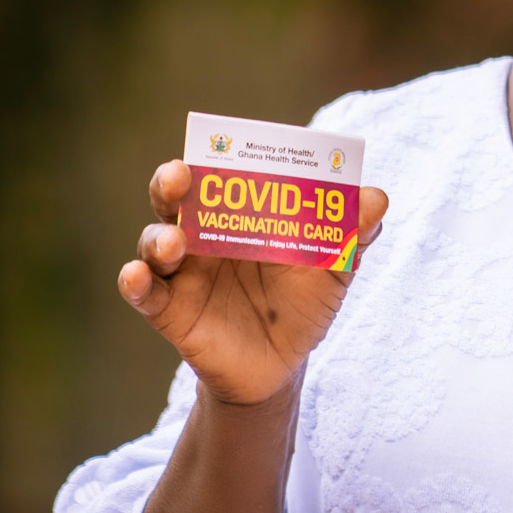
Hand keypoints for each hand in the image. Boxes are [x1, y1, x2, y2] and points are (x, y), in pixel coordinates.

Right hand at [118, 160, 388, 406]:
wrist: (282, 364)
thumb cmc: (302, 303)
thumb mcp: (332, 268)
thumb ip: (353, 234)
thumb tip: (376, 198)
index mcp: (238, 214)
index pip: (219, 175)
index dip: (214, 159)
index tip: (218, 147)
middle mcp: (202, 235)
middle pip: (174, 197)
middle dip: (171, 182)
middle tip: (180, 176)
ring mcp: (183, 273)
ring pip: (155, 242)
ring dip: (159, 238)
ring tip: (173, 242)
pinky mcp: (170, 311)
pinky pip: (143, 294)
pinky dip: (135, 282)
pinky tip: (136, 276)